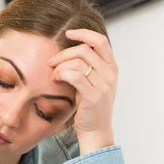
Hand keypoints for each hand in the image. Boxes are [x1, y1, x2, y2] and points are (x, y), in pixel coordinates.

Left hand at [48, 29, 117, 154]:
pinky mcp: (93, 96)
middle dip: (64, 53)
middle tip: (52, 61)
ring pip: (78, 62)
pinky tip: (55, 78)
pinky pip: (74, 76)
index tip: (68, 33)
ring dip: (61, 65)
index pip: (100, 41)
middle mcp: (110, 74)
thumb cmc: (90, 106)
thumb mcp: (93, 82)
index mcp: (111, 67)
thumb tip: (69, 51)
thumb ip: (88, 66)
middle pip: (85, 50)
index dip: (83, 33)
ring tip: (53, 74)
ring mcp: (103, 85)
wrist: (96, 130)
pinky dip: (61, 74)